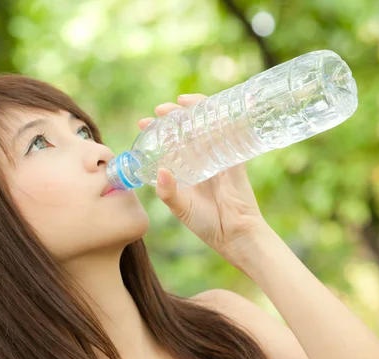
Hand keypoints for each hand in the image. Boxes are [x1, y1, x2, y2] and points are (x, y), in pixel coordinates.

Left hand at [138, 94, 268, 268]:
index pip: (170, 142)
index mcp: (187, 169)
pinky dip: (220, 118)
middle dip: (173, 115)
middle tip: (159, 111)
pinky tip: (209, 108)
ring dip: (194, 110)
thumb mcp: (180, 207)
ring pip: (207, 125)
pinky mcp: (235, 158)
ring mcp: (219, 156)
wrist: (235, 235)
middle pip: (187, 128)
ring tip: (179, 103)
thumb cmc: (207, 224)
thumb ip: (168, 192)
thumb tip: (161, 170)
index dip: (157, 131)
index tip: (143, 123)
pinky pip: (229, 133)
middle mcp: (202, 159)